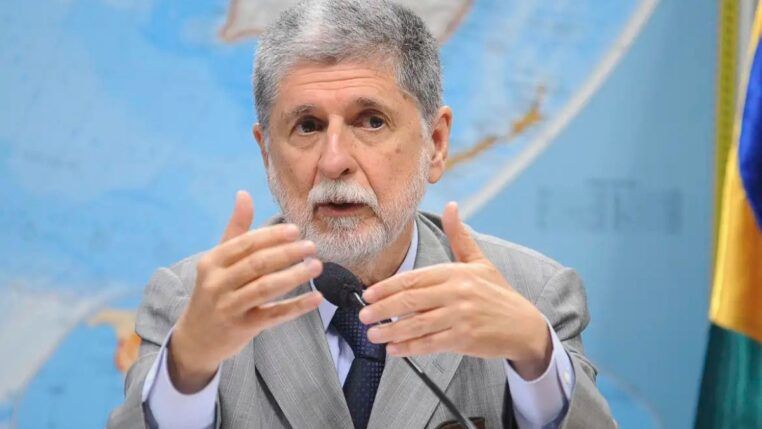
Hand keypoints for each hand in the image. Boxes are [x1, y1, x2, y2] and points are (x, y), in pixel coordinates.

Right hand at [168, 191, 323, 392]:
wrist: (195, 338)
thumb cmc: (213, 291)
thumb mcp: (217, 260)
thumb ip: (235, 229)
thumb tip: (244, 193)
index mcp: (212, 262)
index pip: (245, 244)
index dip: (272, 236)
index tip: (296, 230)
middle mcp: (217, 284)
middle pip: (257, 264)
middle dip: (287, 253)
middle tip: (311, 246)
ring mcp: (229, 307)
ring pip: (265, 288)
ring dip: (294, 276)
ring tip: (317, 266)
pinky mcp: (242, 328)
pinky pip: (273, 315)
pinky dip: (296, 307)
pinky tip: (316, 298)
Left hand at [359, 202, 551, 379]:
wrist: (524, 325)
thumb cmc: (497, 293)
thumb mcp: (479, 262)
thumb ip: (460, 236)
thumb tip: (451, 205)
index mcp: (456, 273)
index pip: (414, 279)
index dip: (387, 287)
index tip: (368, 294)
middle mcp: (457, 293)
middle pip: (410, 301)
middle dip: (382, 309)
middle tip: (364, 315)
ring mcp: (460, 317)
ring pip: (417, 325)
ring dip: (391, 331)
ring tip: (372, 334)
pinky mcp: (464, 339)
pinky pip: (430, 344)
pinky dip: (409, 348)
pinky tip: (394, 349)